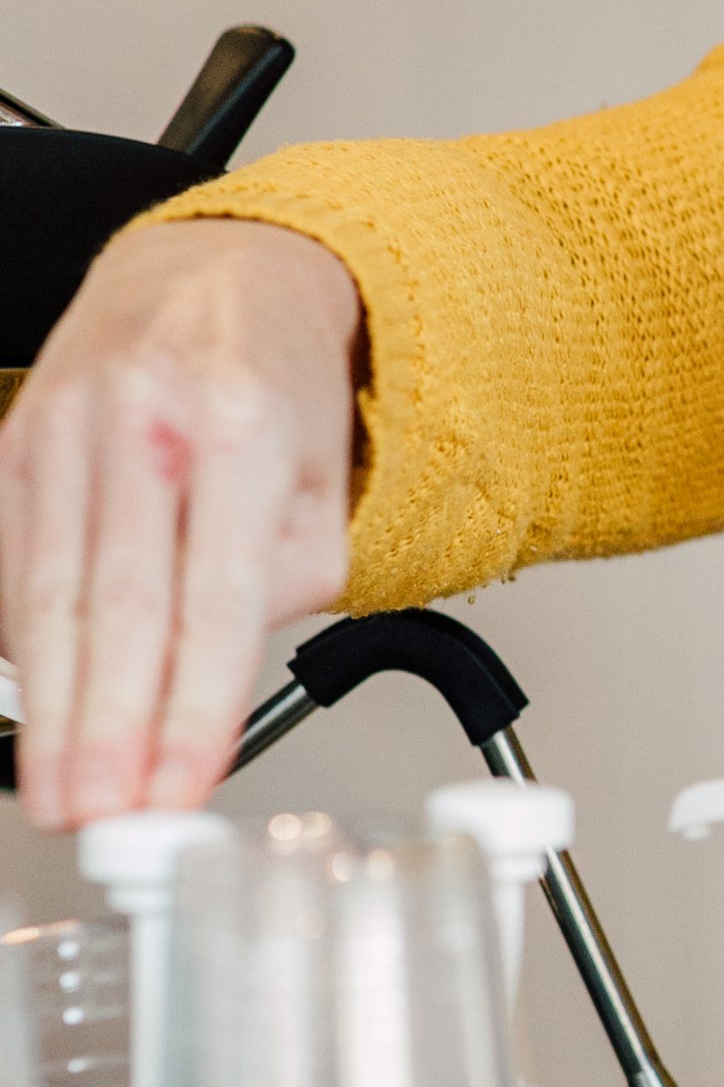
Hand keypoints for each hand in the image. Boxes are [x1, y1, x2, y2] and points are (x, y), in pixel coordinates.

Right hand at [0, 220, 361, 828]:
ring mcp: (66, 424)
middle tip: (98, 815)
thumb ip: (289, 579)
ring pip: (50, 591)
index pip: (214, 599)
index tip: (178, 788)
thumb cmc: (278, 383)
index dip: (192, 708)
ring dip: (54, 708)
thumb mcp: (328, 479)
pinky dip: (26, 646)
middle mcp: (145, 418)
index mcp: (241, 425)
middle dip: (105, 728)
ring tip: (61, 789)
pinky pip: (11, 559)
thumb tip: (226, 671)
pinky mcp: (16, 438)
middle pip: (117, 605)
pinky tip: (40, 708)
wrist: (215, 272)